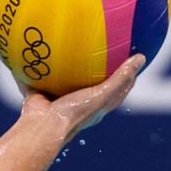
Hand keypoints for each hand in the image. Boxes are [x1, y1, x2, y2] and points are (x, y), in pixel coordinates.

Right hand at [17, 54, 144, 141]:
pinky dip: (30, 67)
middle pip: (91, 84)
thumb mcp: (103, 94)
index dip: (126, 77)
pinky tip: (29, 50)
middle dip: (95, 69)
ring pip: (62, 80)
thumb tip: (141, 58)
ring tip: (63, 44)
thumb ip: (120, 77)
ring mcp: (58, 100)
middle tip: (99, 47)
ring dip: (62, 67)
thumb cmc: (76, 113)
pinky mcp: (39, 95)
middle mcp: (78, 103)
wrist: (43, 126)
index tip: (132, 60)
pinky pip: (34, 78)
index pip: (117, 90)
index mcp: (96, 106)